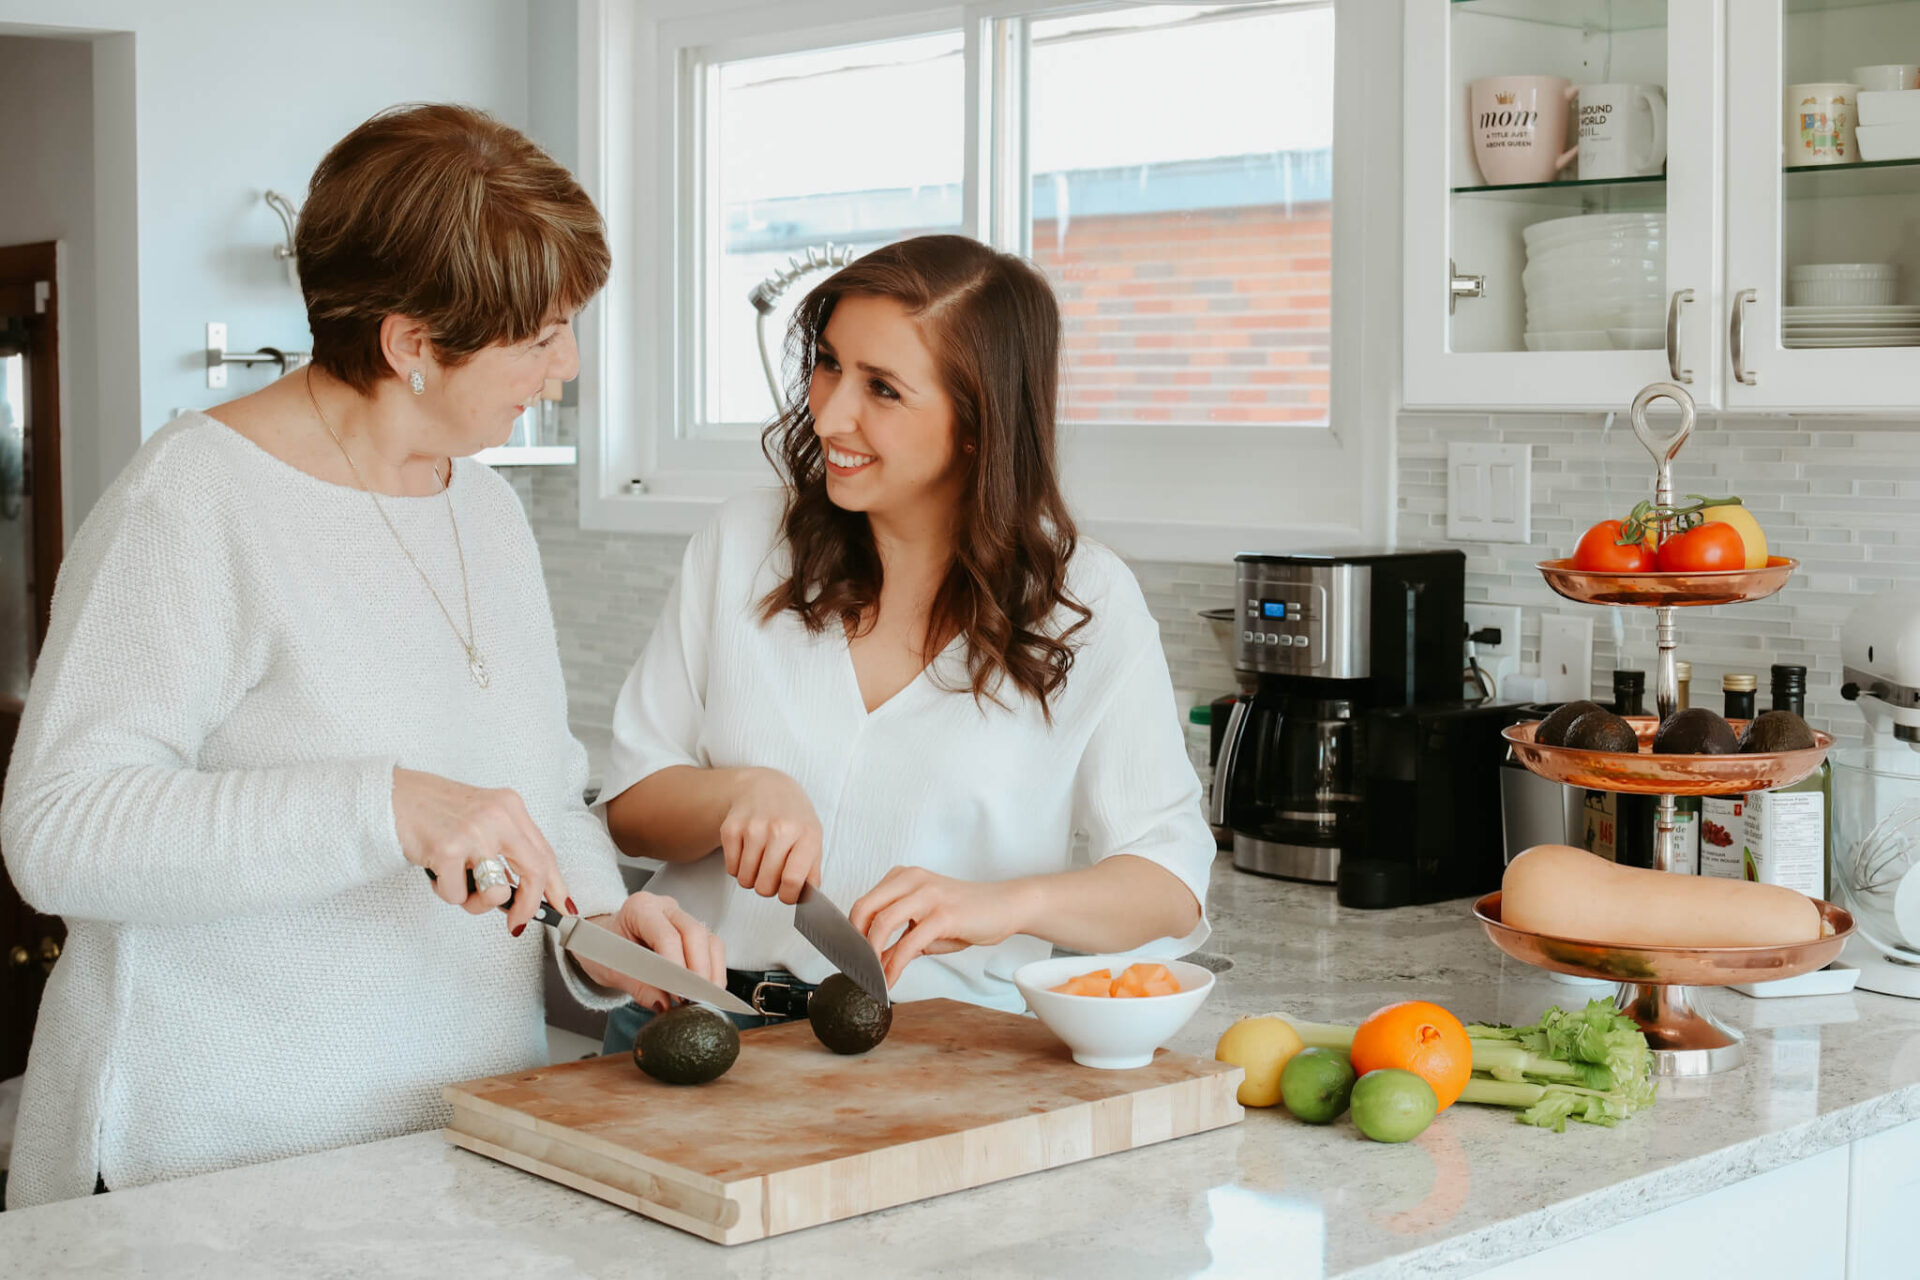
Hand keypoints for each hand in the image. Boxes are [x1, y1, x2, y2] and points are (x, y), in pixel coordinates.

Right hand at [392, 766, 571, 936]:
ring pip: (495, 893)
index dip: (557, 886)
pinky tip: (436, 873)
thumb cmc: (435, 812)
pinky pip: (457, 895)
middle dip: (528, 906)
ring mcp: (474, 832)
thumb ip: (505, 847)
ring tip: (457, 882)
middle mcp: (498, 817)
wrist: (392, 797)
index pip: (544, 852)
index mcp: (510, 808)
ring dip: (475, 902)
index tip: (564, 907)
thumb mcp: (482, 818)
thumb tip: (525, 891)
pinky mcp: (447, 849)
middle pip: (534, 872)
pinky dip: (446, 892)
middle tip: (517, 923)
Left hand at [577, 892, 727, 1012]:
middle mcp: (665, 907)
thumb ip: (638, 987)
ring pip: (709, 940)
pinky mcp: (693, 932)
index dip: (677, 967)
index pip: (667, 936)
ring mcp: (682, 917)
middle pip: (695, 933)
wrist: (603, 941)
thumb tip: (663, 1004)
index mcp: (640, 908)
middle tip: (696, 999)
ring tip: (705, 999)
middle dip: (699, 970)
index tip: (680, 993)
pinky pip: (712, 948)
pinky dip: (713, 970)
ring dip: (712, 972)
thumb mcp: (612, 970)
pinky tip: (707, 991)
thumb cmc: (606, 948)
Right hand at [718, 768, 822, 904]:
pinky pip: (730, 869)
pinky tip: (748, 852)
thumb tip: (809, 899)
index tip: (787, 893)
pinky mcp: (730, 828)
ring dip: (752, 878)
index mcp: (806, 835)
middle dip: (768, 888)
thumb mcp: (813, 838)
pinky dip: (738, 867)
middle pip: (765, 886)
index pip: (792, 880)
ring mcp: (753, 828)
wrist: (766, 787)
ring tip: (761, 862)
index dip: (788, 896)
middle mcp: (779, 829)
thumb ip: (812, 871)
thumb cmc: (793, 817)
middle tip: (772, 874)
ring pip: (745, 880)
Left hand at [849, 867, 1034, 987]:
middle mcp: (912, 880)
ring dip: (871, 954)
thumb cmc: (967, 914)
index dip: (851, 931)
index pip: (865, 902)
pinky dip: (895, 965)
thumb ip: (900, 940)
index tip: (849, 956)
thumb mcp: (926, 926)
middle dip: (854, 941)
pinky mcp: (944, 915)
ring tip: (871, 975)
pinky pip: (909, 943)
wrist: (1006, 906)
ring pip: (882, 922)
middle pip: (864, 907)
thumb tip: (875, 963)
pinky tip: (891, 979)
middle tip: (855, 966)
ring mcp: (928, 895)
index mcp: (904, 877)